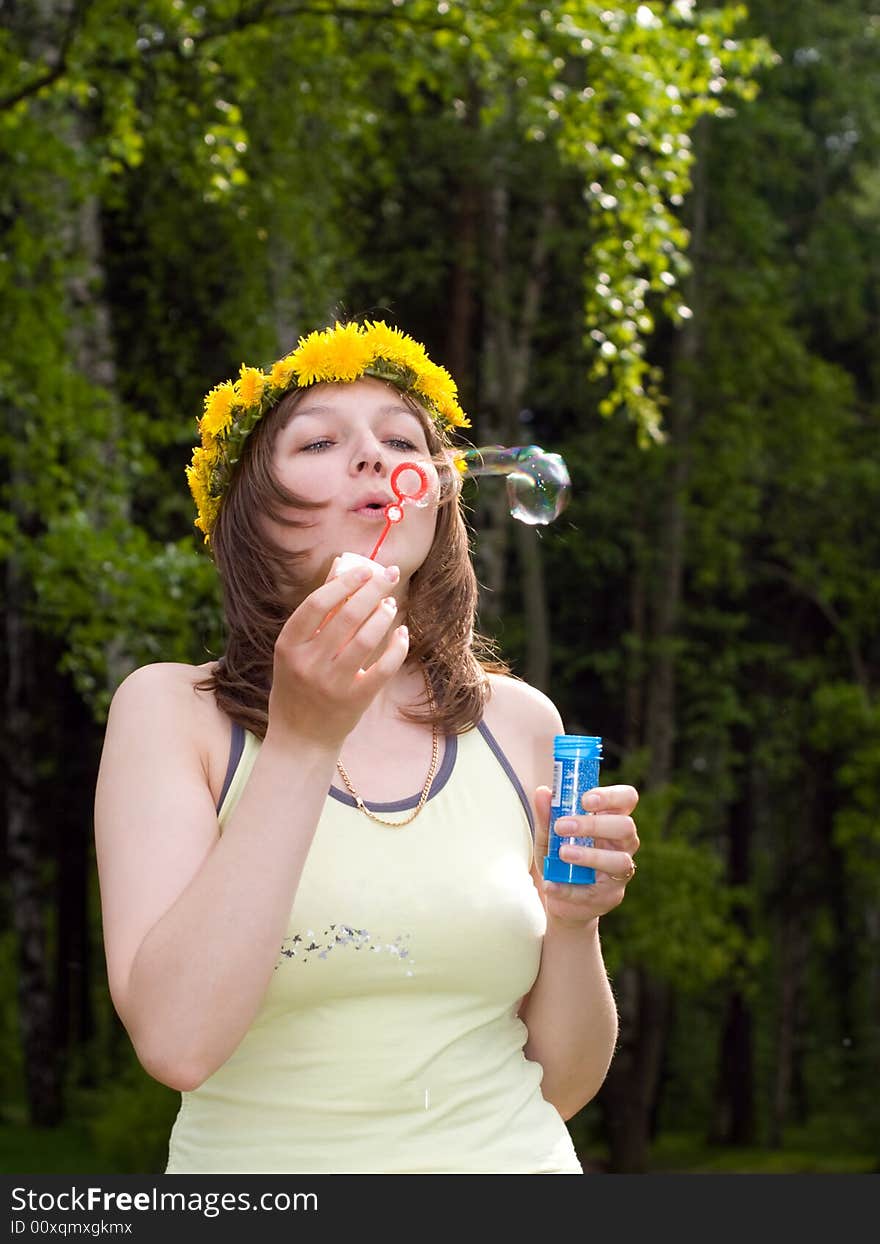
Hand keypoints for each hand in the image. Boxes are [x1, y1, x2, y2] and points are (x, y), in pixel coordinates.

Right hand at [266, 561, 407, 749]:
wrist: (300, 738)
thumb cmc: (297, 685)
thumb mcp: (294, 651)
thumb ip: (317, 613)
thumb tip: (340, 568)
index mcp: (288, 646)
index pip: (316, 604)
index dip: (344, 583)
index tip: (365, 569)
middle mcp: (308, 663)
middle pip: (348, 616)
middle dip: (373, 590)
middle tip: (390, 574)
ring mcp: (332, 683)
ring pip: (367, 639)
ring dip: (384, 615)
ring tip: (390, 604)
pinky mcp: (355, 699)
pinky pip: (383, 667)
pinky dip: (397, 647)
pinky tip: (401, 633)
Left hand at [534, 783, 639, 926]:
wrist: (561, 899)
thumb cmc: (561, 859)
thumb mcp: (549, 836)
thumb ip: (547, 816)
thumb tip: (542, 792)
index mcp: (612, 820)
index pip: (627, 799)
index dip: (612, 796)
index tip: (585, 800)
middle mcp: (623, 844)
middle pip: (626, 827)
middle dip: (594, 825)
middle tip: (562, 826)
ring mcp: (619, 872)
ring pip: (619, 860)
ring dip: (589, 856)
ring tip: (562, 853)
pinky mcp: (609, 896)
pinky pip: (592, 892)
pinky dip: (567, 888)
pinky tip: (550, 884)